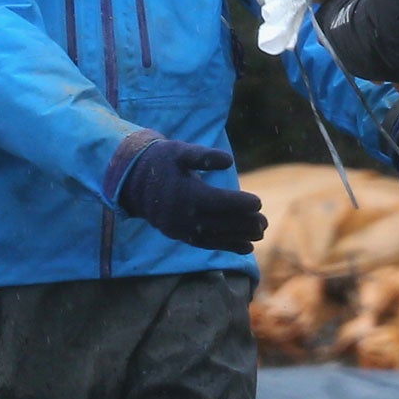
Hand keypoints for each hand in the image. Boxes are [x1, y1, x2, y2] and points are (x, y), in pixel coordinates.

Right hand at [117, 139, 266, 252]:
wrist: (134, 182)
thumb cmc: (163, 162)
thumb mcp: (180, 151)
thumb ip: (204, 156)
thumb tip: (228, 160)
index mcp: (186, 194)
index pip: (218, 202)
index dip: (240, 203)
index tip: (258, 202)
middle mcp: (184, 216)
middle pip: (220, 223)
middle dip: (245, 224)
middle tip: (264, 222)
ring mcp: (181, 229)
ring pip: (216, 237)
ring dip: (240, 237)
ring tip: (260, 234)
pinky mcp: (181, 236)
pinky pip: (207, 244)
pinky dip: (227, 246)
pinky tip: (246, 247)